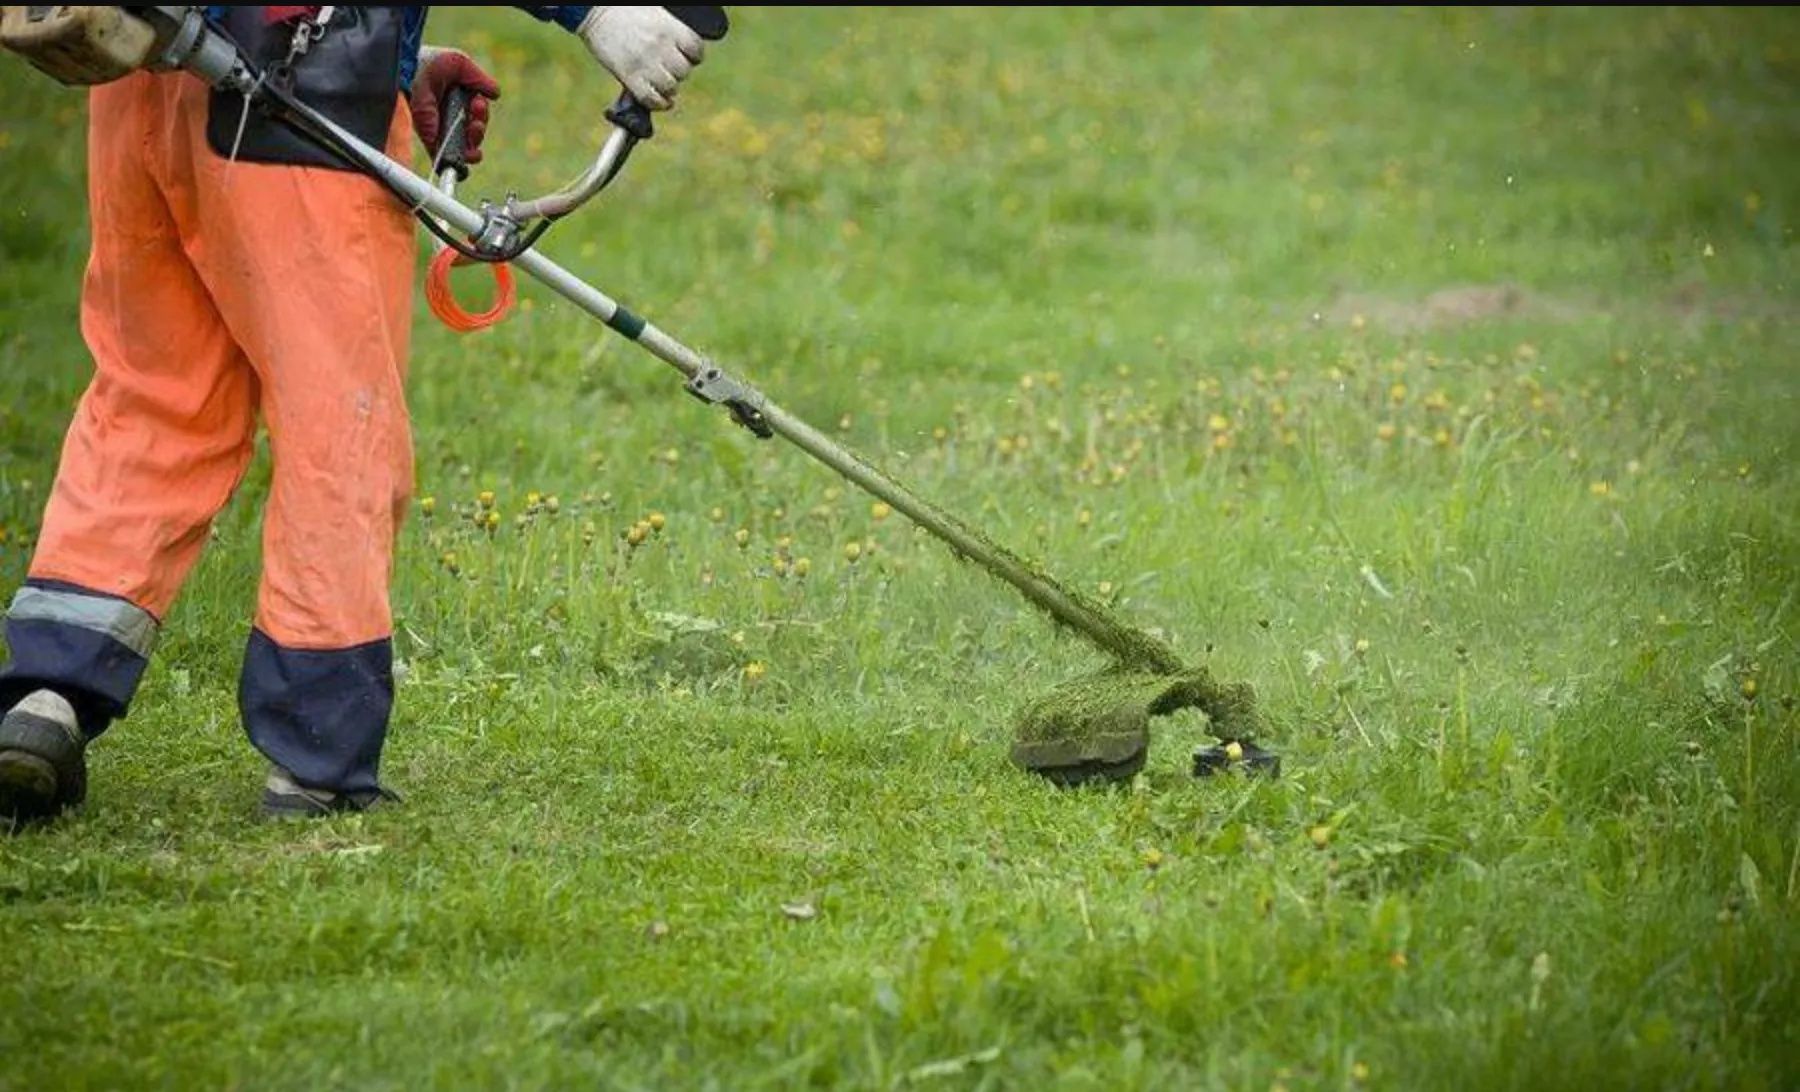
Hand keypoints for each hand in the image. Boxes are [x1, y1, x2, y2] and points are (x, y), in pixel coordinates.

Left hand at [411, 47, 501, 164]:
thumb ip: (479, 79)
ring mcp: (441, 130)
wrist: (407, 71)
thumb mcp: (459, 65)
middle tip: (475, 112)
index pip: (477, 114)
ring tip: (473, 127)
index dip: (481, 111)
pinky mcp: (432, 140)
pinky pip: (448, 157)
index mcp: (457, 98)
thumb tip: (495, 94)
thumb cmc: (428, 63)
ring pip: (467, 147)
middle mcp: (449, 116)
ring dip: (475, 139)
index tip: (477, 102)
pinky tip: (469, 154)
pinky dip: (460, 160)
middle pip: (474, 132)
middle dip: (480, 125)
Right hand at [578, 7, 704, 110]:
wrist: (593, 11)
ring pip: (671, 88)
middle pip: (684, 72)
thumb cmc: (624, 10)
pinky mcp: (629, 76)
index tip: (688, 58)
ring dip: (669, 88)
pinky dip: (658, 104)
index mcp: (669, 28)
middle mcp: (660, 47)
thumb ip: (671, 32)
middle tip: (669, 69)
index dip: (694, 57)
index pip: (696, 50)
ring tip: (662, 83)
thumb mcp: (655, 14)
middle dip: (679, 73)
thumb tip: (681, 52)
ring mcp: (645, 63)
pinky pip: (651, 99)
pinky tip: (661, 102)